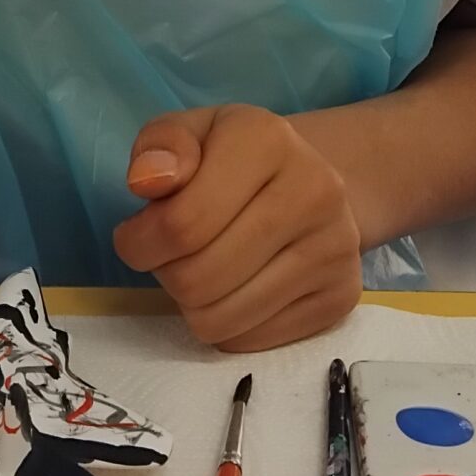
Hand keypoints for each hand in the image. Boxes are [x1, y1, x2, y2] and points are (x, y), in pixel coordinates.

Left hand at [112, 104, 361, 350]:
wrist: (309, 184)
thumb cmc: (231, 160)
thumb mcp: (189, 133)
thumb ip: (160, 147)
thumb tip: (149, 181)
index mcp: (268, 141)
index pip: (182, 223)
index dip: (139, 241)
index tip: (135, 235)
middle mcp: (314, 192)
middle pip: (198, 278)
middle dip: (165, 274)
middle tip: (170, 255)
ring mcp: (335, 249)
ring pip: (220, 319)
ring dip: (191, 303)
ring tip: (201, 268)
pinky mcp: (341, 298)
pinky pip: (248, 341)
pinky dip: (226, 324)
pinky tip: (234, 288)